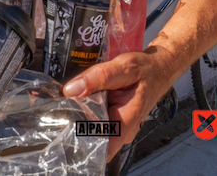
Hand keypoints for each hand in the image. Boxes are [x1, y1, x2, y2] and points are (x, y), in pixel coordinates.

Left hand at [62, 49, 176, 160]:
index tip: (63, 130)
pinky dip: (83, 109)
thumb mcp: (124, 67)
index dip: (81, 143)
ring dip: (77, 115)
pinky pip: (92, 119)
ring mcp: (116, 126)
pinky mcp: (111, 119)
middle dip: (73, 124)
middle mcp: (120, 131)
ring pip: (89, 127)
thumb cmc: (145, 70)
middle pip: (90, 136)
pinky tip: (75, 98)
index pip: (102, 149)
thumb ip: (99, 77)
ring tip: (64, 101)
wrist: (158, 67)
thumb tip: (70, 90)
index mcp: (125, 124)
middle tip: (58, 108)